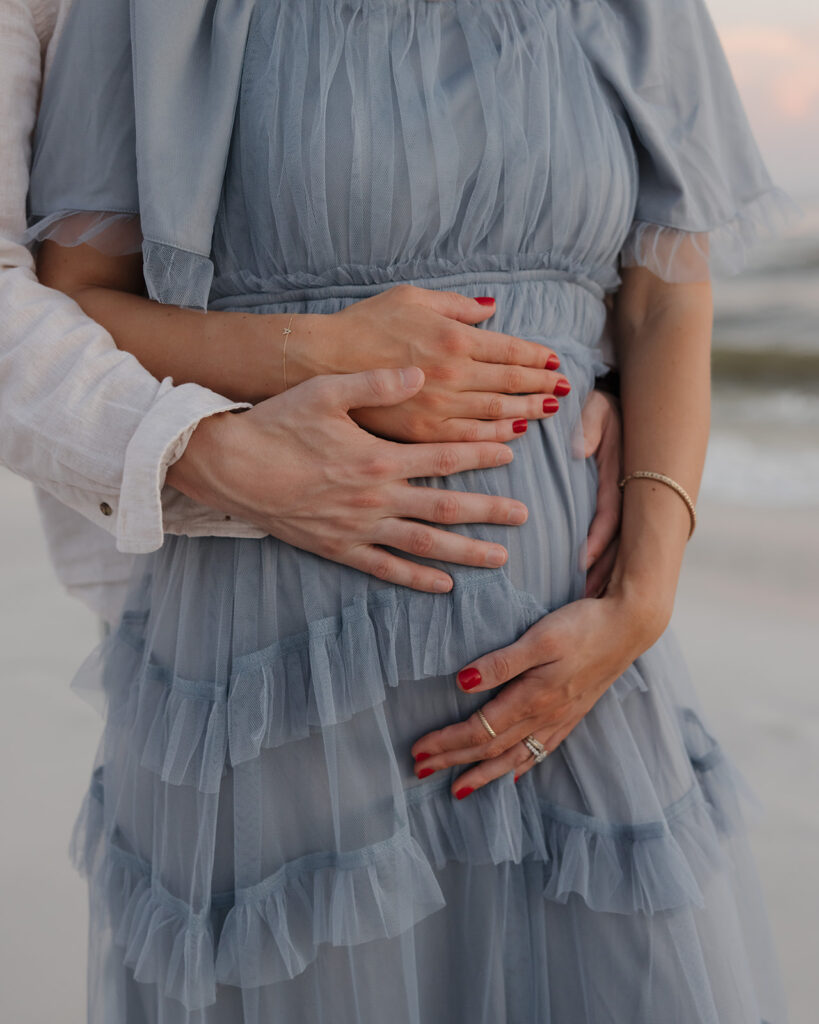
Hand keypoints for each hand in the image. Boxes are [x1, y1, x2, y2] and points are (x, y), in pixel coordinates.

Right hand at [167, 366, 529, 592]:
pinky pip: (385, 568)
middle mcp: (376, 498)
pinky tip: (443, 587)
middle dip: (489, 511)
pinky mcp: (338, 548)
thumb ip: (377, 384)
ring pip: (423, 544)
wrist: (230, 466)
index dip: (481, 455)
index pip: (443, 457)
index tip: (511, 454)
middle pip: (445, 507)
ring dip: (465, 552)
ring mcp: (358, 528)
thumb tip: (419, 374)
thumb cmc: (275, 424)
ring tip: (499, 558)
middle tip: (525, 516)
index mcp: (378, 458)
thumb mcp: (325, 391)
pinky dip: (416, 580)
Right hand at [305, 284, 569, 441]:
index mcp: (452, 341)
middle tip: (562, 390)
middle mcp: (451, 379)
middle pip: (509, 387)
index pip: (509, 352)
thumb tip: (491, 308)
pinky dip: (493, 441)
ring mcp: (435, 412)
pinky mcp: (418, 436)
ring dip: (526, 415)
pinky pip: (465, 442)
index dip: (536, 359)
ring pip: (494, 418)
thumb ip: (455, 305)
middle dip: (540, 387)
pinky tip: (511, 438)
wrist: (319, 362)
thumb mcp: (410, 298)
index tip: (555, 363)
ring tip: (547, 413)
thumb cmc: (362, 325)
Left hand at [410, 592, 665, 796]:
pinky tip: (512, 774)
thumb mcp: (540, 637)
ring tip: (458, 789)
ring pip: (515, 757)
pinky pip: (541, 751)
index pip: (479, 731)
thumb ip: (501, 662)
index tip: (418, 752)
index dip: (446, 743)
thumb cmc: (584, 626)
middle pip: (491, 749)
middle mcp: (545, 716)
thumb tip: (462, 683)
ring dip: (483, 773)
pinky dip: (521, 766)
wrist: (631, 626)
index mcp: (532, 699)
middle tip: (420, 772)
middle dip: (454, 762)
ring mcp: (561, 718)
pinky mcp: (573, 713)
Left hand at [576, 389, 622, 597]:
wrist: (610, 400)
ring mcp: (624, 504)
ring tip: (584, 606)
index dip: (597, 539)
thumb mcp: (595, 407)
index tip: (581, 561)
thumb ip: (588, 426)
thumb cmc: (596, 403)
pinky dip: (600, 564)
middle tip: (584, 602)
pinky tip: (585, 586)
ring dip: (603, 574)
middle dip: (604, 571)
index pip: (610, 514)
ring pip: (617, 547)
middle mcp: (627, 494)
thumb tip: (577, 449)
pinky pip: (610, 542)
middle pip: (618, 541)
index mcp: (621, 475)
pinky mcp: (617, 508)